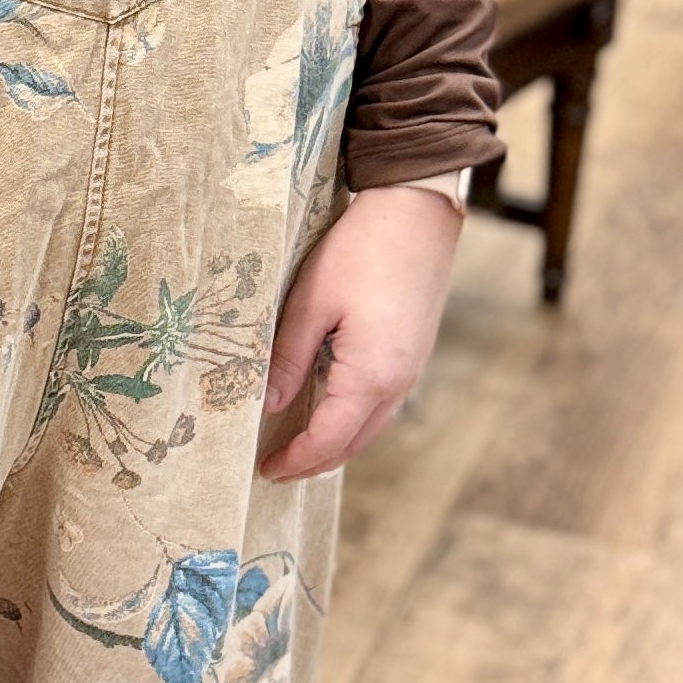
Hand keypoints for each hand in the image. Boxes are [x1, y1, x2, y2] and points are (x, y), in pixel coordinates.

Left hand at [257, 182, 463, 481]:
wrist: (417, 212)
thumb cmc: (360, 251)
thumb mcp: (309, 303)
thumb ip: (287, 359)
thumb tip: (268, 405)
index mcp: (371, 376)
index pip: (328, 440)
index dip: (296, 460)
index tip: (266, 470)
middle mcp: (398, 382)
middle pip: (353, 443)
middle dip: (314, 463)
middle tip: (277, 469)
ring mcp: (412, 368)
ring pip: (370, 426)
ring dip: (334, 444)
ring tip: (297, 447)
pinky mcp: (414, 352)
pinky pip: (381, 403)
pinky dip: (352, 420)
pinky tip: (328, 411)